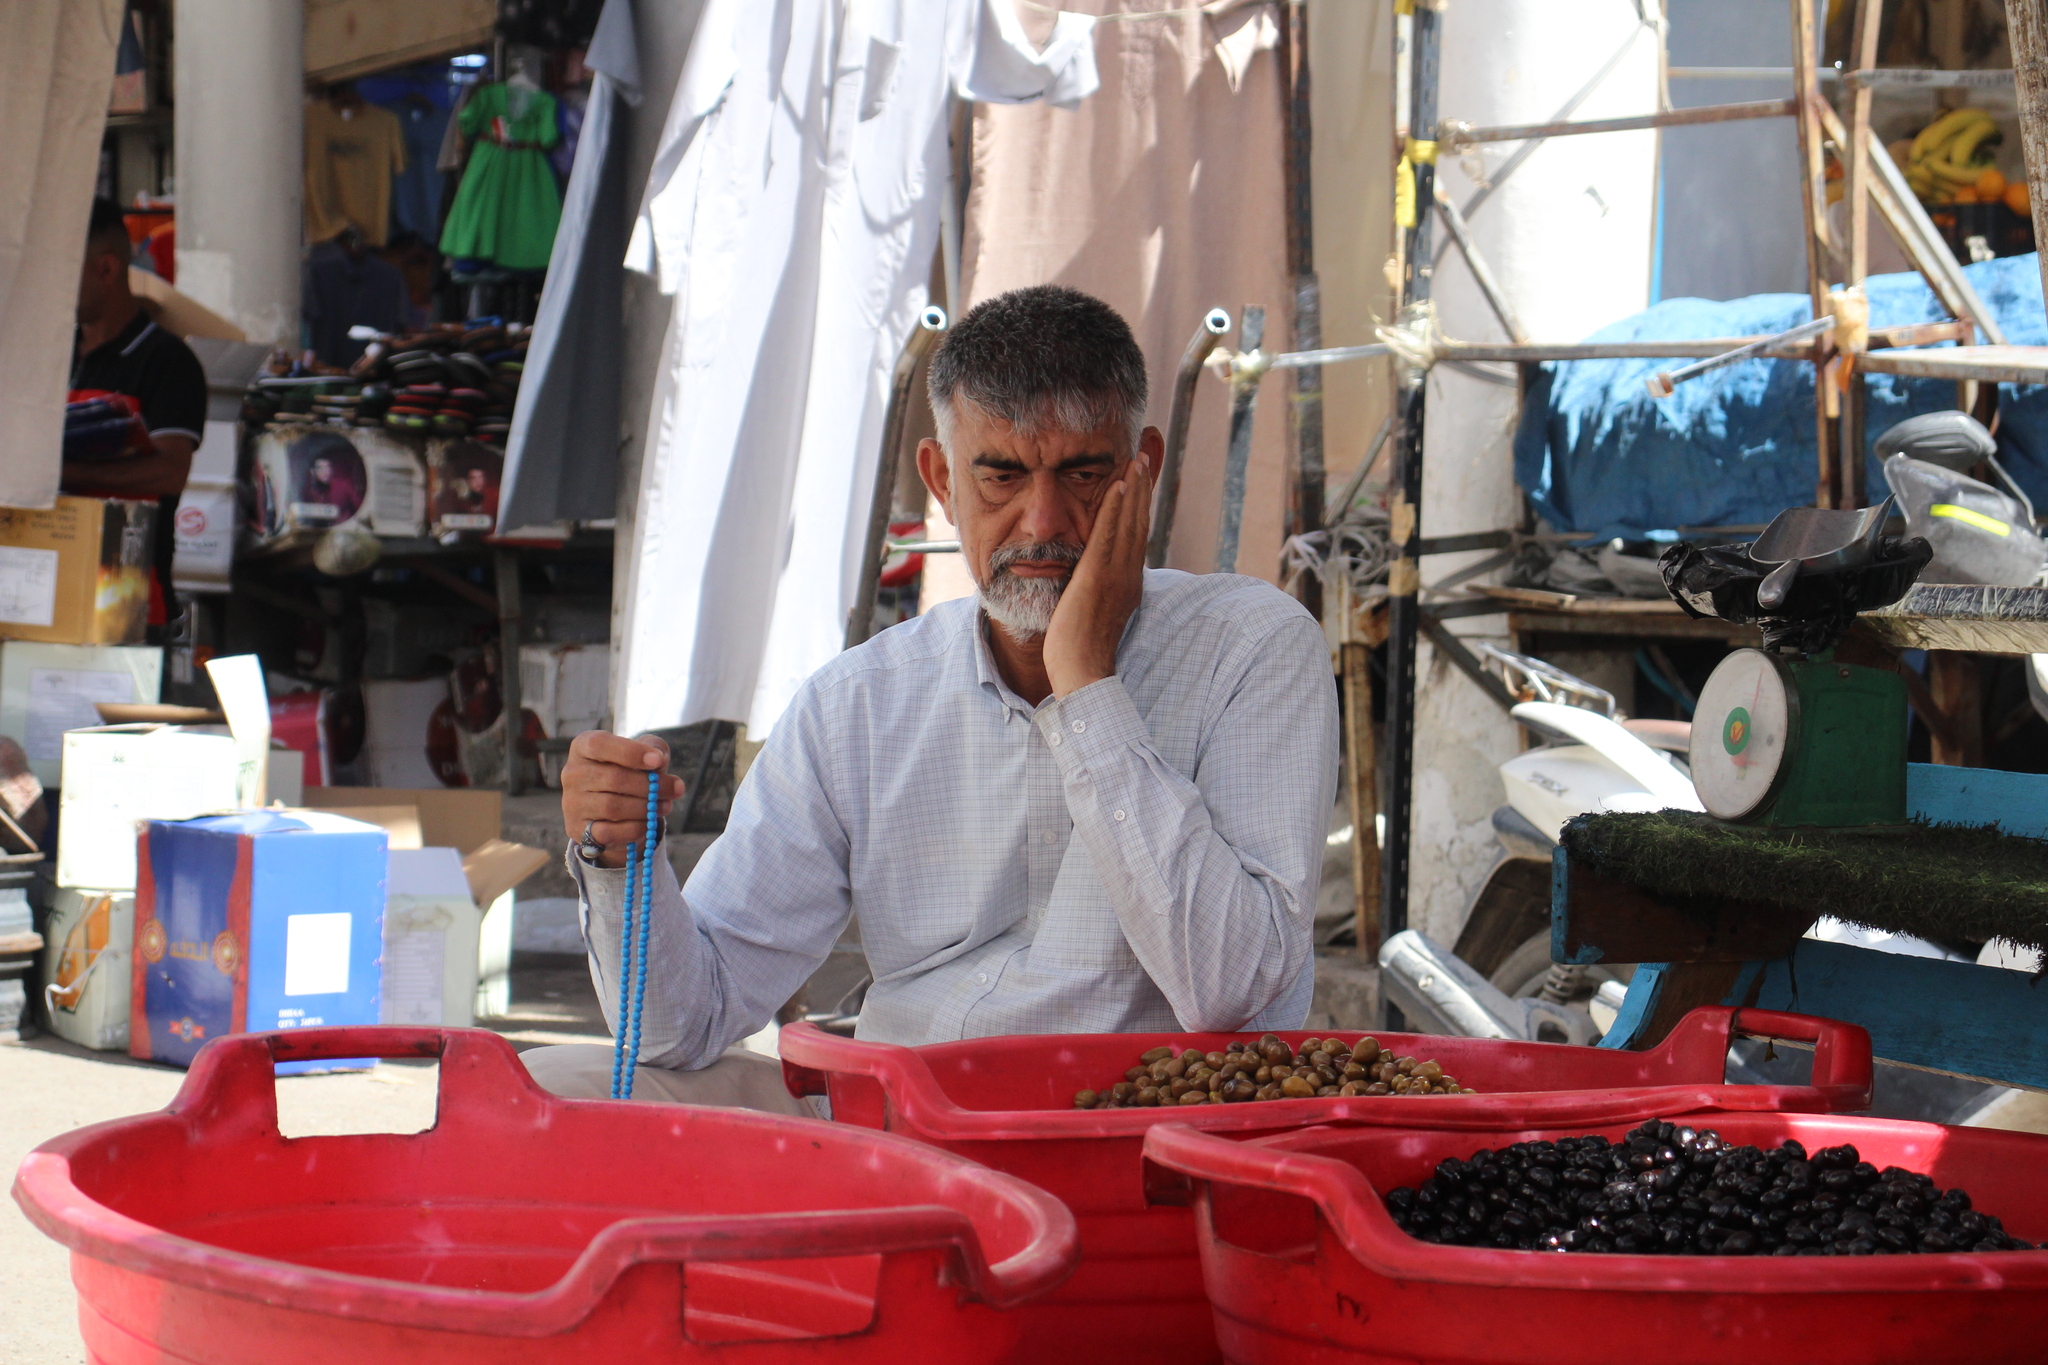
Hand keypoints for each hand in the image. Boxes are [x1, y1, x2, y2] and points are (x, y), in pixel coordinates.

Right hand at [561, 731, 685, 867]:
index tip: (658, 761)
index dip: (630, 752)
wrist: (613, 809)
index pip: (599, 745)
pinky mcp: (578, 829)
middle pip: (612, 779)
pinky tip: (648, 823)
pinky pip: (609, 832)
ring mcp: (572, 803)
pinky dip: (634, 828)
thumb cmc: (629, 771)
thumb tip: (660, 760)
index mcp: (583, 747)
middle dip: (650, 785)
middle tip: (676, 789)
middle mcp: (572, 774)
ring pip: (612, 807)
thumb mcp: (643, 753)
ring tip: (665, 805)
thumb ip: (654, 748)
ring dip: (645, 808)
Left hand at [1043, 455, 1150, 697]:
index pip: (1136, 536)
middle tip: (1145, 455)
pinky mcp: (1097, 577)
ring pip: (1128, 524)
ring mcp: (1115, 576)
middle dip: (1143, 488)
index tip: (1141, 479)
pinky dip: (1115, 510)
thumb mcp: (1092, 614)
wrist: (1081, 673)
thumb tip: (1088, 579)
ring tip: (1137, 459)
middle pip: (1138, 523)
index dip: (1140, 506)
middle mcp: (1127, 576)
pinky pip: (1108, 536)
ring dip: (1134, 489)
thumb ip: (1094, 592)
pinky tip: (1118, 486)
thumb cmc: (1079, 652)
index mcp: (1127, 584)